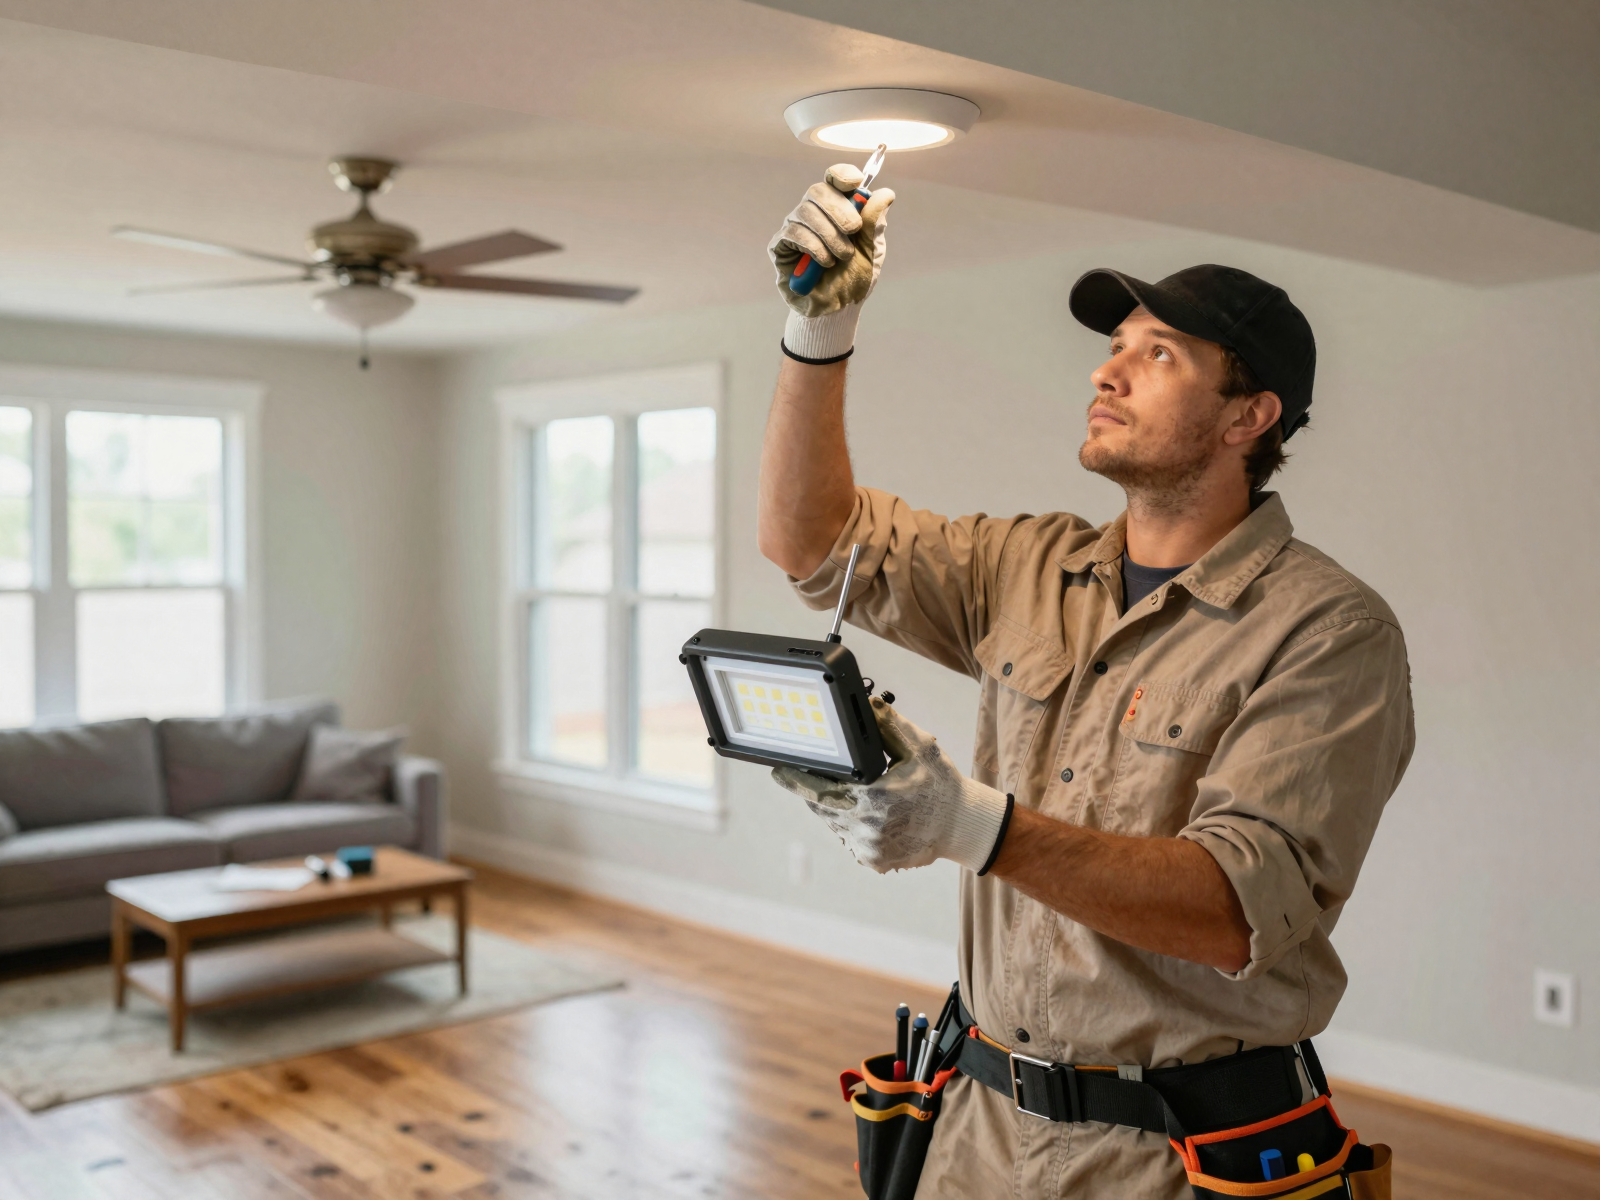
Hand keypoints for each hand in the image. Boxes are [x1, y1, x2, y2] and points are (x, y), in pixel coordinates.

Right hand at [767, 165, 894, 359]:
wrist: (838, 309)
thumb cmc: (853, 279)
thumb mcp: (870, 250)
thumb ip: (874, 222)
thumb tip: (885, 193)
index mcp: (836, 209)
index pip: (833, 179)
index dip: (842, 175)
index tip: (856, 183)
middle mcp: (813, 214)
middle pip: (817, 191)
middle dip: (839, 209)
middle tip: (853, 230)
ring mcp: (795, 228)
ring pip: (806, 212)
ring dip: (829, 235)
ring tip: (842, 257)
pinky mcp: (780, 246)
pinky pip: (793, 233)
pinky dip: (813, 246)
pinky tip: (825, 262)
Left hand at [772, 698, 1009, 873]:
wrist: (961, 827)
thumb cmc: (940, 784)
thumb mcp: (920, 747)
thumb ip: (889, 725)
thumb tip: (866, 704)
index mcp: (875, 797)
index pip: (820, 786)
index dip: (797, 777)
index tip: (779, 768)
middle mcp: (867, 827)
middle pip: (821, 805)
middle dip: (810, 788)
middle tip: (800, 772)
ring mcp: (869, 848)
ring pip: (834, 823)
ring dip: (832, 806)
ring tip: (851, 790)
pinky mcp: (873, 861)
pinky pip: (849, 839)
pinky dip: (849, 824)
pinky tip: (866, 812)